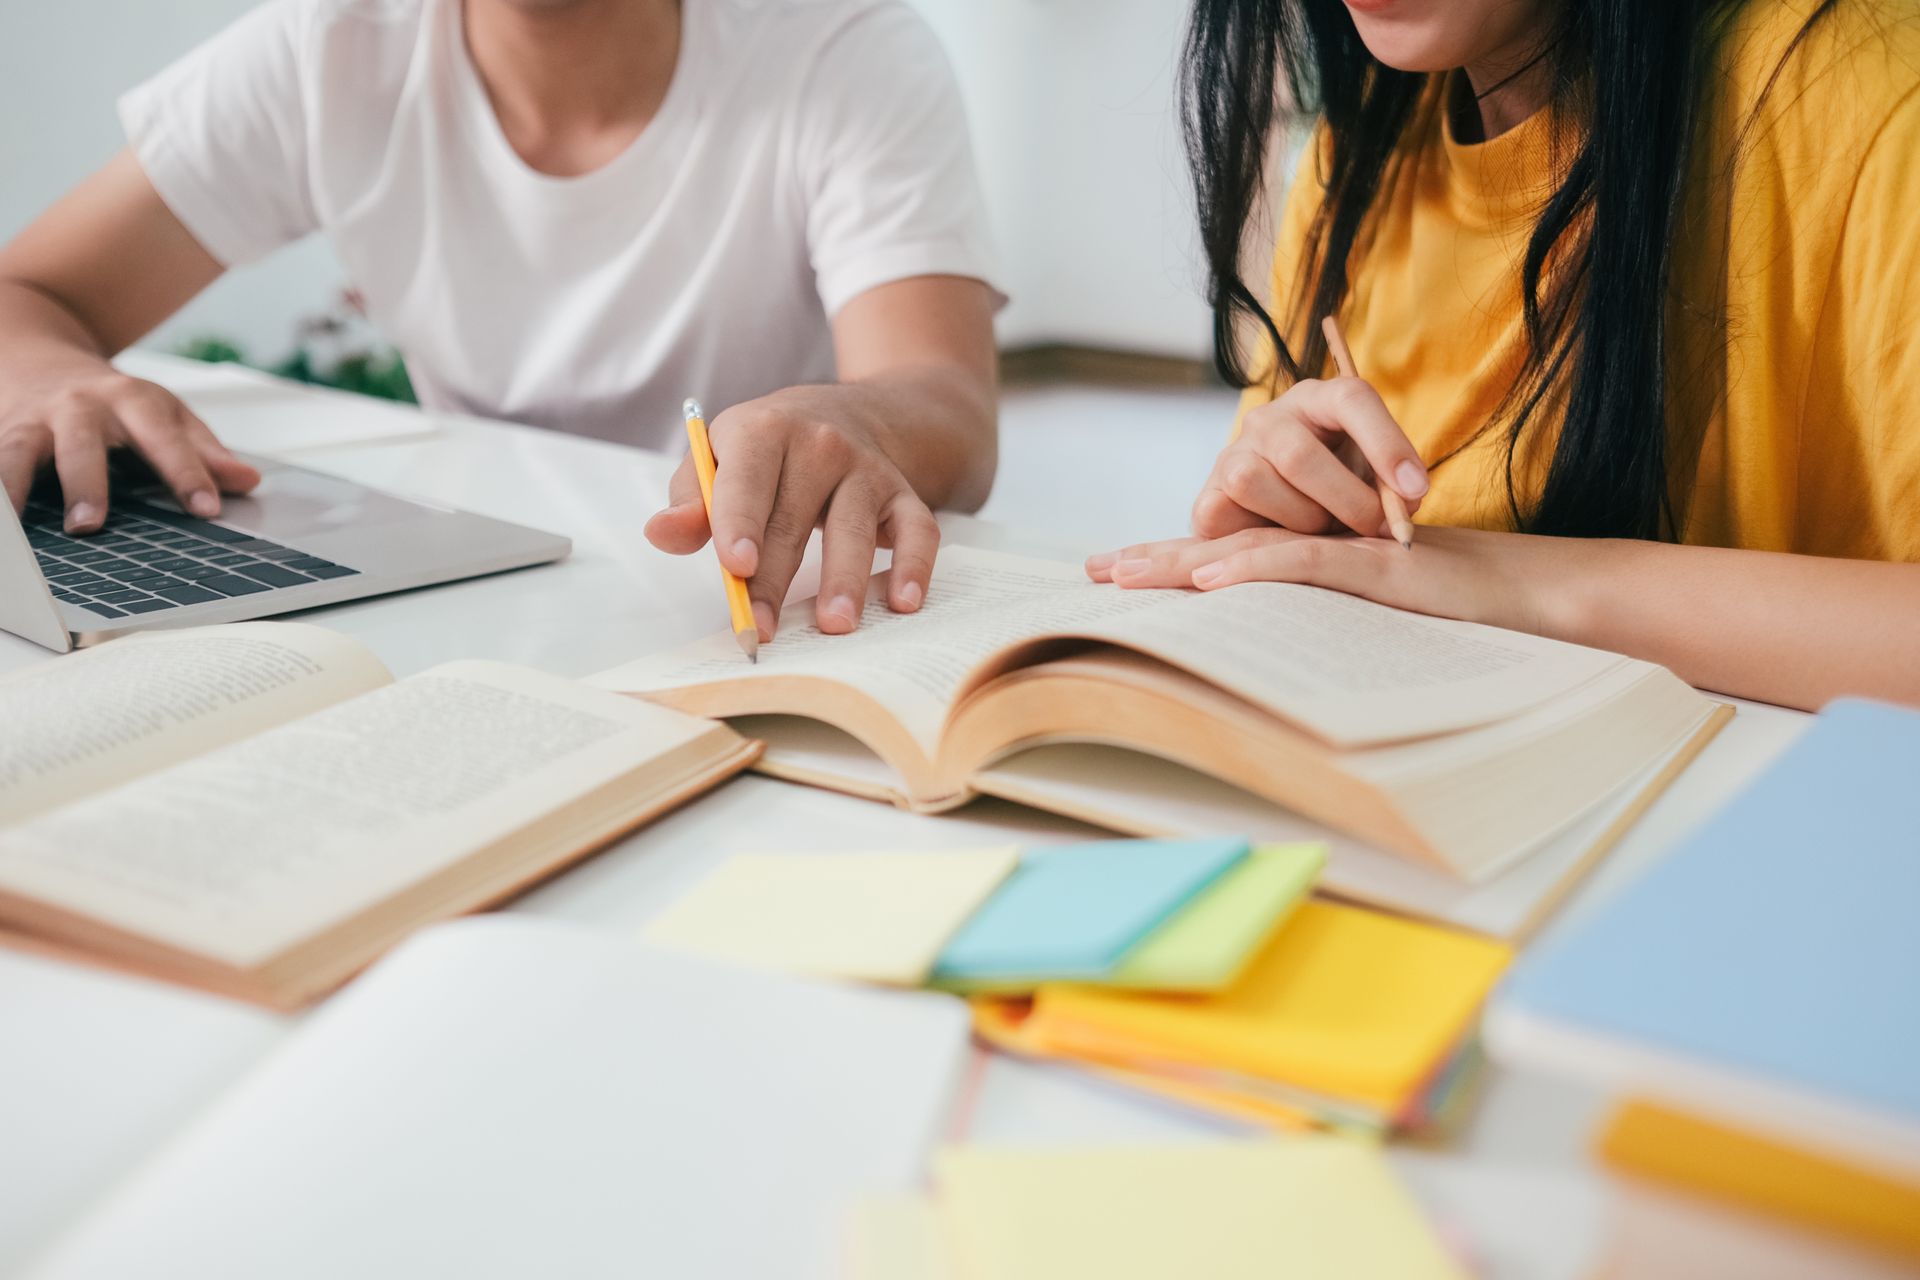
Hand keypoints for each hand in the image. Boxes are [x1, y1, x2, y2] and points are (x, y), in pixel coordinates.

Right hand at [0, 367, 259, 531]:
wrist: (42, 357)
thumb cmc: (118, 403)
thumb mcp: (167, 416)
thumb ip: (204, 451)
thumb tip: (248, 481)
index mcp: (133, 400)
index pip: (166, 438)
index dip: (188, 473)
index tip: (208, 510)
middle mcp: (80, 406)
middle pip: (83, 442)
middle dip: (85, 482)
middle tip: (89, 525)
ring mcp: (33, 419)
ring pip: (19, 449)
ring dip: (15, 485)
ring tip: (14, 530)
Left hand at [644, 386, 939, 638]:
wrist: (845, 415)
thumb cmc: (768, 452)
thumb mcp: (719, 457)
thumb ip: (690, 499)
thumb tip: (664, 532)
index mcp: (764, 430)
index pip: (748, 479)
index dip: (740, 522)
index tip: (737, 567)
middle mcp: (820, 443)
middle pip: (793, 519)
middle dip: (776, 580)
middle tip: (762, 629)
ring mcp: (866, 469)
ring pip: (855, 527)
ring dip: (845, 579)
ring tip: (834, 624)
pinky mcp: (903, 494)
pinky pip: (918, 530)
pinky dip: (915, 566)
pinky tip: (904, 602)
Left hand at [1086, 525, 1593, 638]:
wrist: (1505, 593)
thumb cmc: (1434, 611)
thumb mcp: (1357, 618)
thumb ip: (1310, 617)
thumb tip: (1259, 653)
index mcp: (1302, 564)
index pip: (1221, 562)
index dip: (1167, 563)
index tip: (1110, 574)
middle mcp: (1311, 552)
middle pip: (1215, 554)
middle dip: (1153, 562)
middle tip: (1093, 571)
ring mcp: (1335, 556)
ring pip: (1243, 556)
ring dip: (1181, 565)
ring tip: (1126, 575)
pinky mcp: (1363, 567)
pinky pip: (1297, 562)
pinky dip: (1250, 569)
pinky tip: (1208, 579)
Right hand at [1191, 377, 1428, 539]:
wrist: (1285, 524)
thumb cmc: (1342, 495)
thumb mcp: (1373, 480)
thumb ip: (1391, 488)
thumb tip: (1404, 505)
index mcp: (1319, 401)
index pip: (1350, 400)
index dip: (1386, 443)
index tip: (1416, 490)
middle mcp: (1270, 419)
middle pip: (1298, 453)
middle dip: (1346, 500)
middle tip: (1376, 529)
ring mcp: (1232, 454)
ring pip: (1252, 480)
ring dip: (1298, 519)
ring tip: (1323, 531)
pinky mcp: (1207, 494)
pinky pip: (1221, 512)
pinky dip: (1258, 534)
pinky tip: (1285, 542)